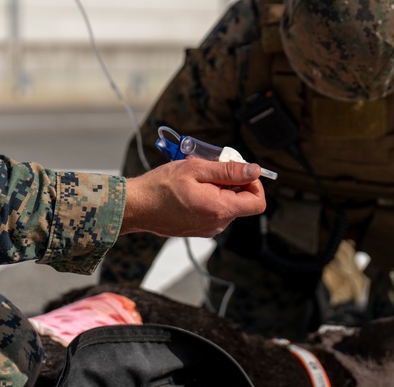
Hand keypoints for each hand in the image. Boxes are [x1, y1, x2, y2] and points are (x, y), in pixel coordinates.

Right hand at [120, 159, 266, 236]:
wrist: (136, 207)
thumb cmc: (161, 187)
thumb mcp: (196, 169)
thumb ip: (229, 171)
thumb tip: (254, 170)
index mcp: (220, 209)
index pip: (257, 202)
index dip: (254, 183)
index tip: (239, 169)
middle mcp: (217, 224)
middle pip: (242, 201)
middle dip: (233, 181)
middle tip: (212, 165)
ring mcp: (208, 228)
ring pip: (228, 204)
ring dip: (219, 187)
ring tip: (197, 176)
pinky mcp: (199, 228)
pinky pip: (215, 210)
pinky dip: (209, 196)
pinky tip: (191, 187)